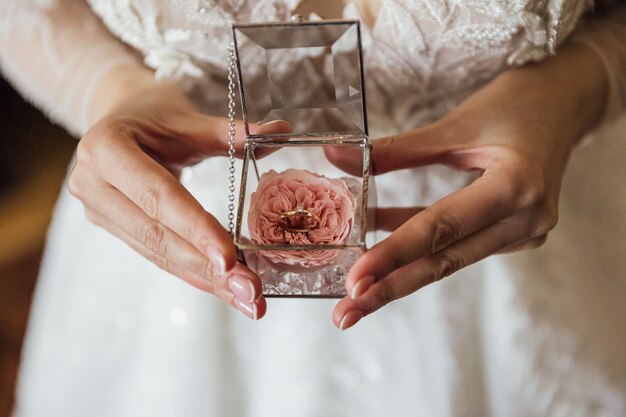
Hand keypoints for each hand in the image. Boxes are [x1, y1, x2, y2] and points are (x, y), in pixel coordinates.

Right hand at [68, 79, 290, 319]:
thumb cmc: (155, 116)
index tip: (231, 260)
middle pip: (157, 235)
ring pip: (158, 253)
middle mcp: (93, 184)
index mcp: (107, 148)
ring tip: (247, 300)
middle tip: (251, 292)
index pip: (159, 196)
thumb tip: (284, 132)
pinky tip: (224, 289)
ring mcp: (99, 210)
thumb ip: (233, 132)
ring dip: (205, 280)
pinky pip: (156, 254)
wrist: (120, 118)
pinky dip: (193, 272)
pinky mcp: (112, 227)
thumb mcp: (190, 119)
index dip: (195, 229)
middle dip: (207, 268)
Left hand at [331, 42, 609, 329]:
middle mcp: (525, 219)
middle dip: (391, 288)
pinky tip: (385, 254)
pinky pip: (462, 247)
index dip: (393, 254)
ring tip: (358, 294)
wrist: (565, 104)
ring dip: (402, 274)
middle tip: (348, 313)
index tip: (355, 280)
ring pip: (451, 259)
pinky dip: (424, 250)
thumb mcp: (453, 124)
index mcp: (515, 186)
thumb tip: (336, 156)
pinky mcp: (517, 234)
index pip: (441, 228)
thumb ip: (394, 149)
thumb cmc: (513, 105)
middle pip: (445, 261)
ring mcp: (525, 232)